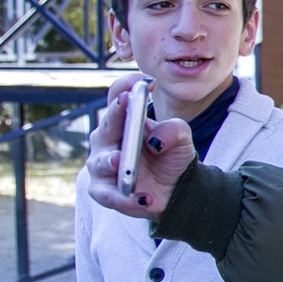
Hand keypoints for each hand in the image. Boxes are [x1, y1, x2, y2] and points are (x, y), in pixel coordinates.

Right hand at [84, 73, 195, 220]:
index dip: (128, 86)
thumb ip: (174, 130)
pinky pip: (108, 194)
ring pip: (100, 161)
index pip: (118, 96)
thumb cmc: (171, 156)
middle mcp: (107, 139)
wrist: (177, 188)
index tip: (147, 82)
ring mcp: (103, 165)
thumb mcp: (181, 138)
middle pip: (106, 124)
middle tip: (125, 103)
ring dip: (109, 160)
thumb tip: (156, 140)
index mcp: (123, 120)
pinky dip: (124, 198)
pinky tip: (144, 199)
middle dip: (114, 114)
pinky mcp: (105, 192)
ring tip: (119, 160)